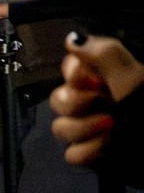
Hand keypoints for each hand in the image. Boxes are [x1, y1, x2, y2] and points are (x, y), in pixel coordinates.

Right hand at [50, 34, 142, 167]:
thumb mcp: (133, 78)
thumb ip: (104, 54)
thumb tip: (72, 38)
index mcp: (106, 77)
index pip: (70, 66)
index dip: (73, 73)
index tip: (92, 79)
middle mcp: (95, 100)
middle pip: (58, 98)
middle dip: (77, 103)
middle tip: (105, 103)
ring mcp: (91, 128)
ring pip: (60, 127)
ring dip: (83, 128)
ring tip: (110, 127)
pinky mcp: (91, 153)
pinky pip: (71, 154)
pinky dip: (89, 151)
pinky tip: (108, 146)